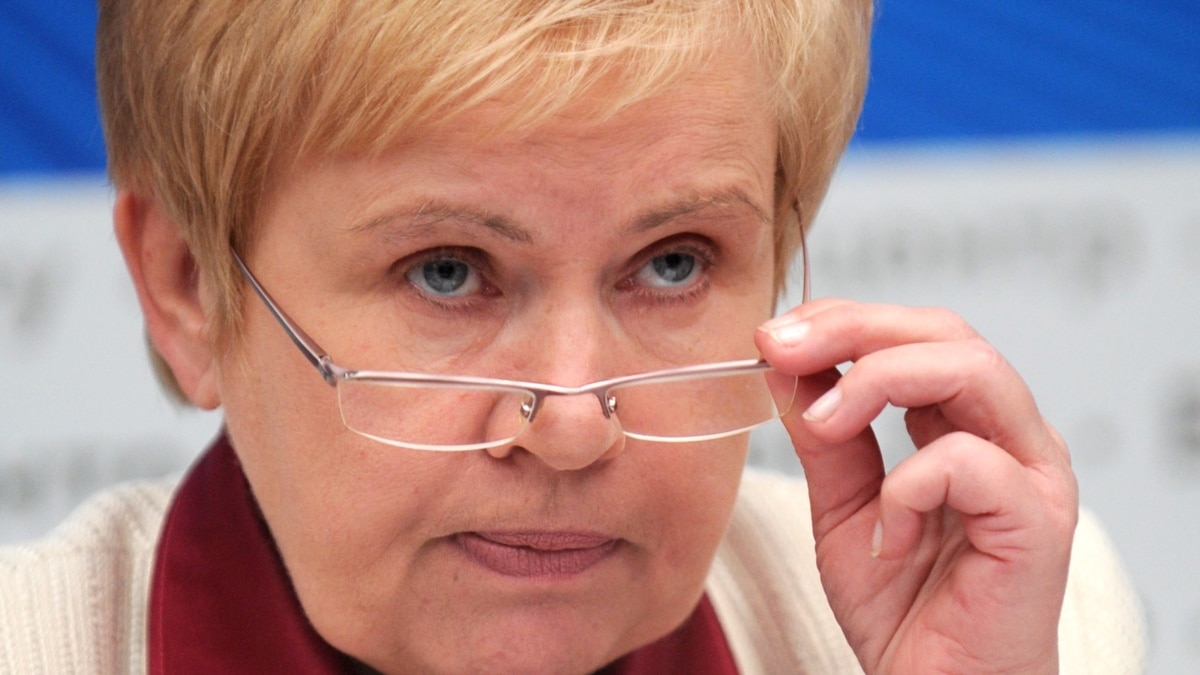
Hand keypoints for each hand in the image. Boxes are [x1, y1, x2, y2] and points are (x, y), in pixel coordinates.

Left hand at [755, 299, 1077, 674]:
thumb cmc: (904, 607)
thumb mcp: (842, 505)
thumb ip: (824, 436)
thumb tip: (787, 361)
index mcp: (968, 424)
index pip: (915, 334)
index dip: (843, 320)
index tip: (774, 334)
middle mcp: (1010, 436)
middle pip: (946, 332)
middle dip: (853, 328)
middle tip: (781, 346)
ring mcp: (1032, 474)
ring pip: (971, 369)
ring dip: (876, 380)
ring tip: (821, 422)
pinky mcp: (1038, 523)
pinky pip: (969, 462)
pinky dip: (908, 486)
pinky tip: (886, 533)